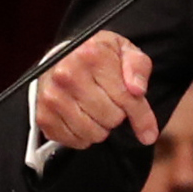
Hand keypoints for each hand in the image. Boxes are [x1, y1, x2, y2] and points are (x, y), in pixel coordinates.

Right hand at [25, 31, 156, 153]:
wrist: (60, 58)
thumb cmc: (96, 56)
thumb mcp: (124, 51)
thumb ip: (137, 67)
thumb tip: (138, 90)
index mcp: (91, 55)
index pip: (126, 98)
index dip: (141, 116)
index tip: (149, 131)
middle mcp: (67, 74)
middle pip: (110, 118)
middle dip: (117, 115)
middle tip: (110, 104)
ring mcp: (52, 97)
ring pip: (93, 133)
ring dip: (101, 128)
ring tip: (97, 112)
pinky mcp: (43, 115)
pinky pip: (74, 141)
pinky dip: (84, 137)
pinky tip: (83, 120)